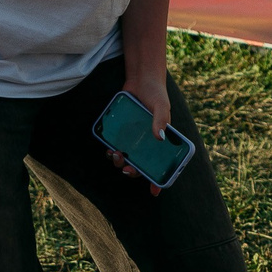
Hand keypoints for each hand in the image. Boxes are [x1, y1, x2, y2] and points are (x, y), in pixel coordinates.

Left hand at [108, 68, 173, 192]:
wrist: (140, 79)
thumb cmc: (156, 93)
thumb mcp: (162, 106)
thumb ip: (161, 120)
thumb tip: (159, 137)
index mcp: (162, 140)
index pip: (162, 164)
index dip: (158, 180)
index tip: (154, 192)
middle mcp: (147, 142)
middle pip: (141, 165)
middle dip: (133, 172)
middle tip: (127, 169)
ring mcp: (134, 137)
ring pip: (127, 157)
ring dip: (120, 162)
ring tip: (116, 155)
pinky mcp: (121, 131)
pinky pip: (116, 145)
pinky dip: (112, 151)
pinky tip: (109, 149)